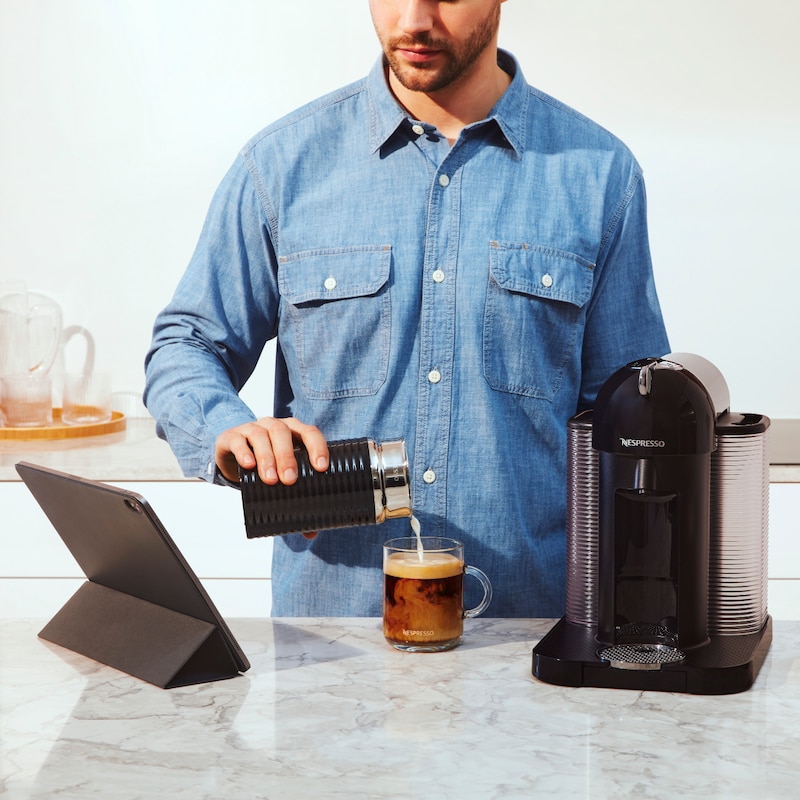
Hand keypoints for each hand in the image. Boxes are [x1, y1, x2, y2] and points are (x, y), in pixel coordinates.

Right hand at [215, 417, 328, 538]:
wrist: (233, 454)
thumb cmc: (266, 465)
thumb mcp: (281, 479)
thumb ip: (296, 500)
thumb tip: (312, 533)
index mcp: (293, 431)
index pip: (309, 432)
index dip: (317, 447)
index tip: (321, 468)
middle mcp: (274, 426)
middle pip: (283, 433)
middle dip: (288, 456)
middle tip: (290, 480)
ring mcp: (252, 428)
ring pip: (261, 436)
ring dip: (267, 457)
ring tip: (270, 480)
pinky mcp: (232, 437)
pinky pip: (238, 441)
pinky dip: (244, 452)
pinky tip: (248, 465)